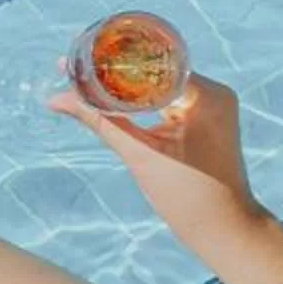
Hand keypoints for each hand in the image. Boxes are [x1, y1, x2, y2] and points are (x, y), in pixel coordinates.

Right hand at [45, 65, 261, 256]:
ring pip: (161, 83)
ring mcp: (215, 105)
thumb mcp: (139, 154)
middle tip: (76, 67)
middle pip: (155, 68)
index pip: (152, 60)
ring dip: (128, 84)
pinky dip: (144, 99)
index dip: (113, 58)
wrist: (226, 230)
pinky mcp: (209, 118)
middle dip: (115, 69)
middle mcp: (215, 92)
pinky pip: (170, 98)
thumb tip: (57, 99)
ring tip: (89, 80)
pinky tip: (117, 100)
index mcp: (205, 94)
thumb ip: (99, 121)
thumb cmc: (188, 196)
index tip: (80, 53)